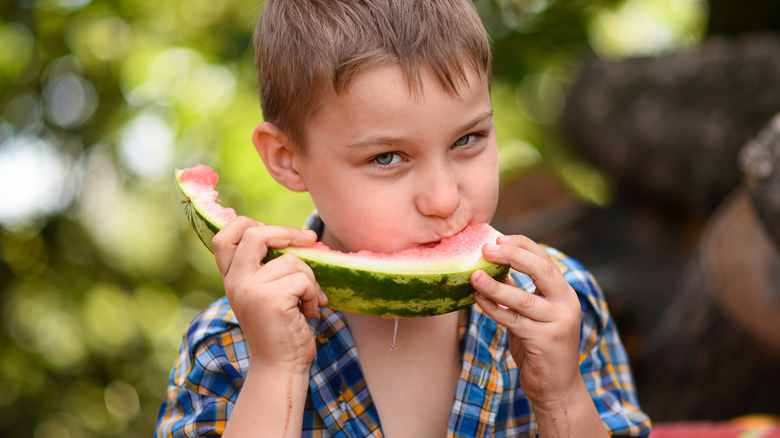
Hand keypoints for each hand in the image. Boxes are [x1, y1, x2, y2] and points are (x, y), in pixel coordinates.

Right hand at [212, 217, 327, 373]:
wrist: (280, 367)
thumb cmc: (281, 328)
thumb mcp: (267, 293)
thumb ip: (269, 267)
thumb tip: (302, 236)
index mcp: (231, 278)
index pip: (224, 236)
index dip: (247, 223)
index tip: (275, 230)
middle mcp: (235, 282)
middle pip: (255, 233)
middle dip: (287, 232)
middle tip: (310, 239)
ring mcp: (251, 290)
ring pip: (292, 260)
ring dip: (310, 280)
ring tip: (308, 302)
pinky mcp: (271, 299)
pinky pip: (303, 279)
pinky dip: (314, 295)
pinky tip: (309, 312)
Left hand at [471, 234, 582, 408]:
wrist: (556, 389)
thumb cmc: (539, 349)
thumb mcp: (531, 316)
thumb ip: (519, 293)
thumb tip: (495, 269)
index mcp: (564, 294)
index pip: (545, 260)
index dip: (522, 246)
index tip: (498, 238)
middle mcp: (567, 304)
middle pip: (541, 270)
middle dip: (512, 256)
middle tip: (486, 249)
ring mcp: (558, 323)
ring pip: (522, 298)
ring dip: (495, 285)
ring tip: (473, 276)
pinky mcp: (545, 341)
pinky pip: (512, 320)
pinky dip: (492, 309)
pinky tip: (477, 300)